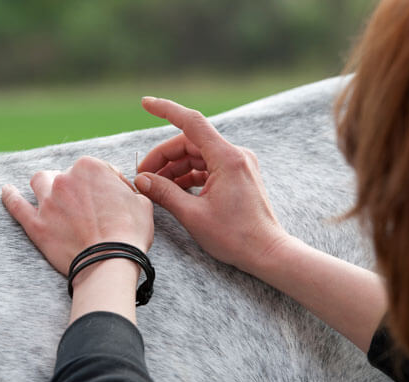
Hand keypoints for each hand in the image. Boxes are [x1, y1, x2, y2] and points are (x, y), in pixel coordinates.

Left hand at [2, 156, 153, 275]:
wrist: (109, 262)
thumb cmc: (129, 234)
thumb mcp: (141, 203)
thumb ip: (128, 190)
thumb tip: (124, 189)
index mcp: (91, 168)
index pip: (98, 169)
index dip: (107, 185)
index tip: (111, 200)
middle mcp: (65, 179)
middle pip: (66, 175)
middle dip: (76, 186)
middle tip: (86, 205)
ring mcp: (47, 201)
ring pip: (39, 182)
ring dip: (45, 186)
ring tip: (52, 196)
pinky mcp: (36, 224)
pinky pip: (15, 205)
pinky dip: (9, 196)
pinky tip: (6, 191)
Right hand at [134, 97, 288, 273]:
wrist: (267, 252)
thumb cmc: (235, 237)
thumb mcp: (193, 215)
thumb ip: (164, 193)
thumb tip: (141, 180)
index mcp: (227, 158)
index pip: (192, 122)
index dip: (166, 110)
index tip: (145, 103)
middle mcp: (235, 155)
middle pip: (190, 143)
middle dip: (163, 157)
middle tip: (142, 176)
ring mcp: (238, 165)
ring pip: (197, 156)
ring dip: (174, 169)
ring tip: (154, 186)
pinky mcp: (238, 176)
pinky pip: (207, 167)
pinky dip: (188, 176)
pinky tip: (172, 190)